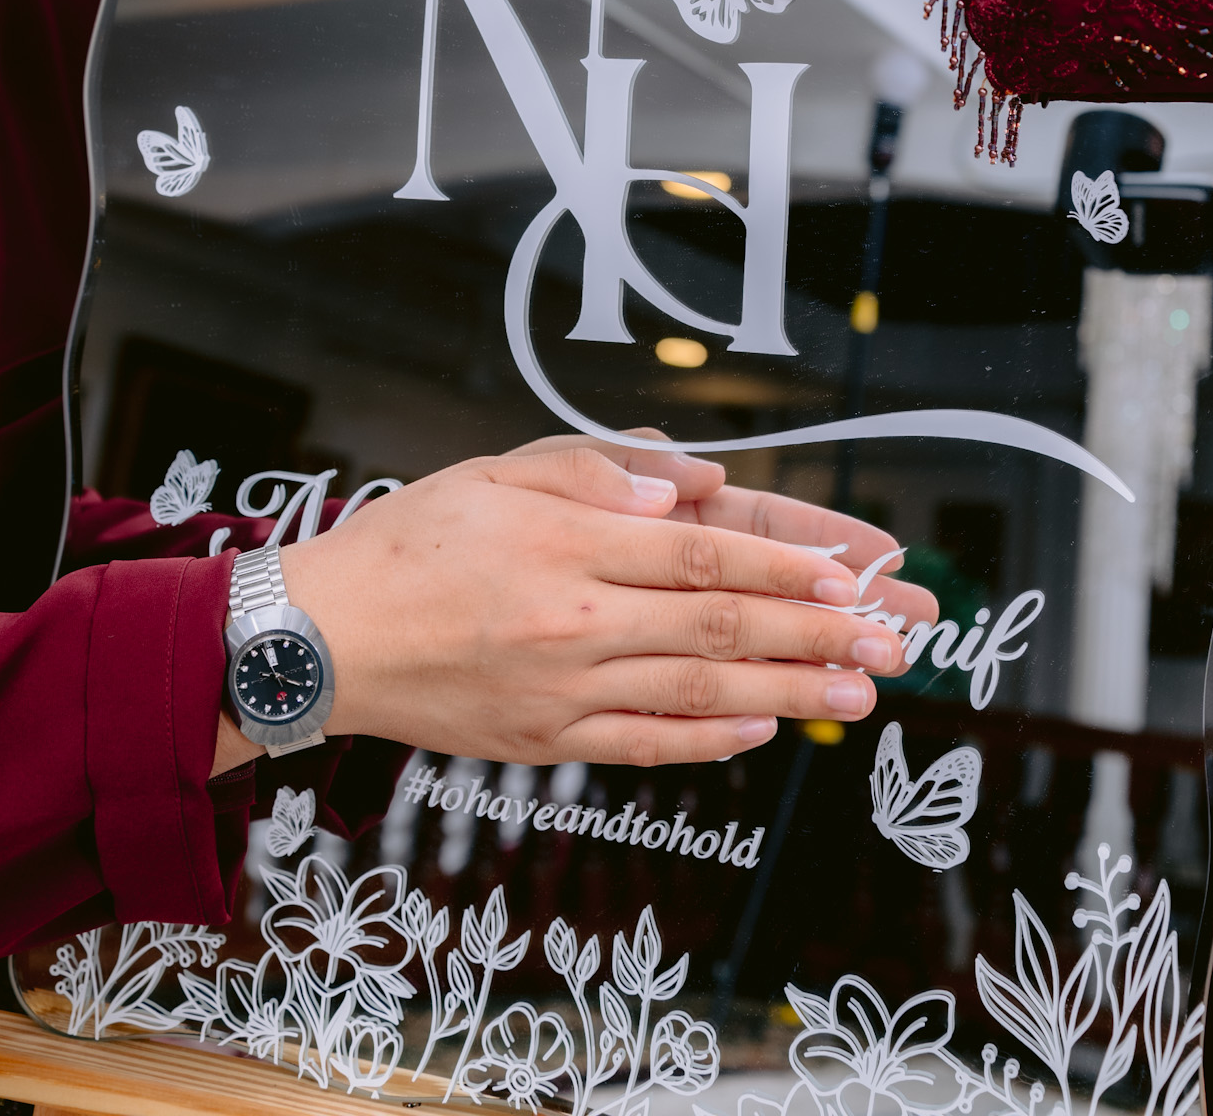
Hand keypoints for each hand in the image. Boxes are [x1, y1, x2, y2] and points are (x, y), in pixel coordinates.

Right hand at [259, 439, 934, 768]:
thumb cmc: (412, 539)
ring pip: (699, 694)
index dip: (784, 567)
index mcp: (566, 544)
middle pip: (719, 629)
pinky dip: (711, 743)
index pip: (701, 556)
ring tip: (862, 693)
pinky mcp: (546, 741)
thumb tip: (689, 484)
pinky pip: (644, 744)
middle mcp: (574, 622)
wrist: (319, 639)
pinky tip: (765, 732)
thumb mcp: (497, 470)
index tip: (851, 572)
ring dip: (790, 694)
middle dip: (817, 633)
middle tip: (893, 636)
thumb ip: (595, 468)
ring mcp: (562, 691)